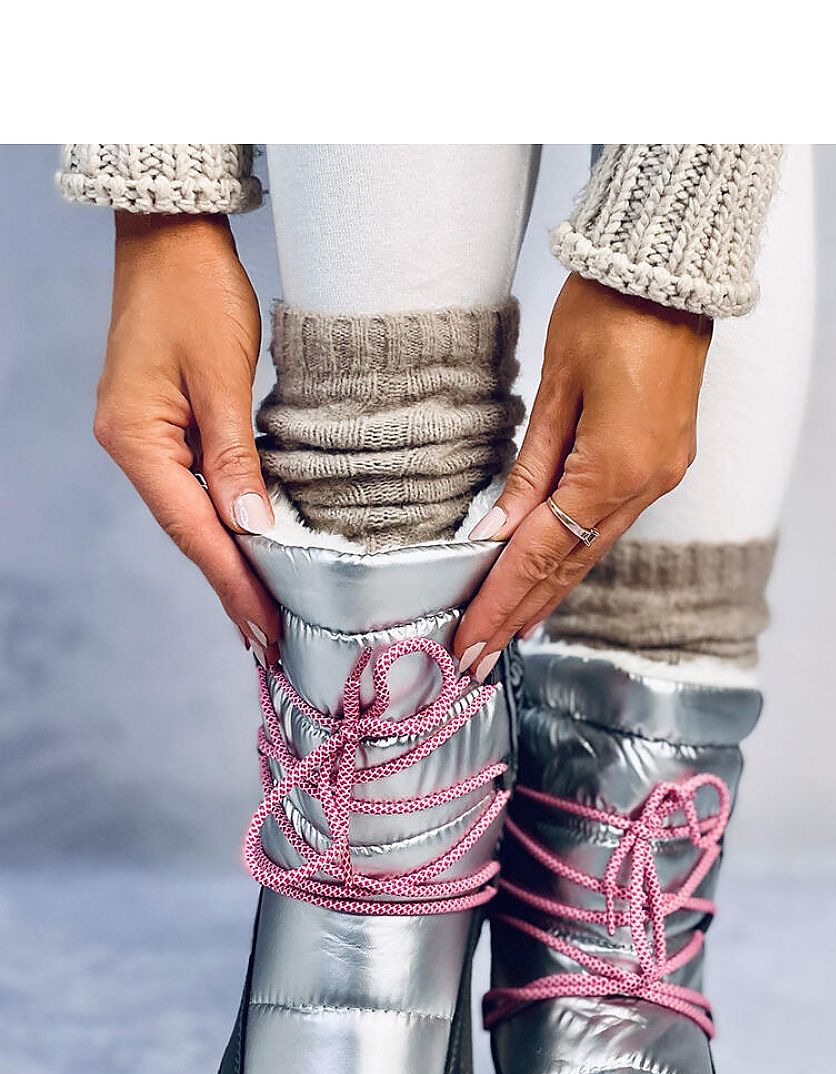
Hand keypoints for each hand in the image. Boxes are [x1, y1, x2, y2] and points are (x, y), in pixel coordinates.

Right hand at [94, 212, 279, 663]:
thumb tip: (253, 528)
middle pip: (189, 536)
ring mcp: (143, 439)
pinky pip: (197, 492)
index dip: (234, 585)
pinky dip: (226, 527)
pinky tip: (252, 555)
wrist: (169, 234)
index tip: (268, 631)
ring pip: (194, 519)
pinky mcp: (162, 428)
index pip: (195, 532)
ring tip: (267, 615)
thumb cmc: (195, 290)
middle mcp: (131, 448)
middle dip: (233, 589)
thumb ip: (236, 458)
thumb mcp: (223, 375)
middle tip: (273, 644)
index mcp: (137, 439)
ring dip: (231, 565)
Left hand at [454, 273, 711, 678]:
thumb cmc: (608, 312)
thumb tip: (493, 539)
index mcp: (614, 470)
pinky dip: (573, 558)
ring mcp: (660, 476)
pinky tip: (550, 579)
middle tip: (477, 661)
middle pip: (569, 567)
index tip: (468, 645)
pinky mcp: (663, 462)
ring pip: (591, 551)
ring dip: (546, 595)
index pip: (542, 556)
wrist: (672, 268)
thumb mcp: (558, 390)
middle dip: (520, 615)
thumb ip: (528, 473)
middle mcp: (645, 486)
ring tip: (507, 634)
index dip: (501, 603)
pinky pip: (608, 525)